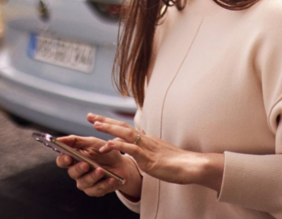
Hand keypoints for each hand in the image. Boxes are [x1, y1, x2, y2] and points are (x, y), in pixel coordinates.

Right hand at [55, 134, 141, 198]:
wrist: (121, 164)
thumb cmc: (104, 152)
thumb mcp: (91, 142)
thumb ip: (75, 140)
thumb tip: (59, 139)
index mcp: (74, 159)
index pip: (62, 161)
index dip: (63, 160)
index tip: (68, 157)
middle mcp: (77, 172)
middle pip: (72, 172)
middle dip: (79, 168)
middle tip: (86, 165)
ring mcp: (85, 182)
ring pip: (85, 182)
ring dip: (93, 176)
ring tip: (101, 170)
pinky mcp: (95, 191)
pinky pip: (97, 190)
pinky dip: (105, 184)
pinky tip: (111, 179)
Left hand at [89, 113, 223, 192]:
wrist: (191, 165)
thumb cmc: (177, 161)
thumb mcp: (160, 151)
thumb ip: (149, 144)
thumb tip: (141, 135)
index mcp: (146, 139)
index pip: (125, 128)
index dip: (110, 123)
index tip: (97, 119)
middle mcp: (145, 140)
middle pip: (122, 126)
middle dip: (105, 121)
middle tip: (89, 115)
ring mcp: (147, 148)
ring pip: (125, 134)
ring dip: (109, 129)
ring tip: (95, 125)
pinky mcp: (149, 158)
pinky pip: (131, 149)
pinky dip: (119, 145)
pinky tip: (108, 144)